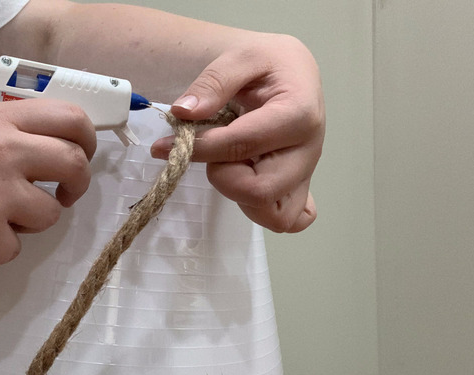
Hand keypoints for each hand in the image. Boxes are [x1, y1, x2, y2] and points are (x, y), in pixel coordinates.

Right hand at [0, 99, 95, 265]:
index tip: (81, 154)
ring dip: (32, 220)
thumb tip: (45, 144)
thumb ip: (4, 130)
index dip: (86, 139)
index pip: (70, 118)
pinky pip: (15, 247)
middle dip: (78, 184)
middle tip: (64, 193)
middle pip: (75, 165)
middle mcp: (4, 152)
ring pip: (50, 214)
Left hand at [151, 35, 324, 232]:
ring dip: (241, 197)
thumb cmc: (268, 63)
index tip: (166, 144)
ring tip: (229, 164)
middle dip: (222, 176)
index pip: (241, 145)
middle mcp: (308, 150)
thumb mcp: (240, 56)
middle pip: (261, 191)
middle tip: (211, 152)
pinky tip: (247, 181)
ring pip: (277, 215)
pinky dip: (265, 211)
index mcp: (298, 113)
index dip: (199, 148)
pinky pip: (291, 219)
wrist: (290, 70)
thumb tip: (184, 113)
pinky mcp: (300, 186)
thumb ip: (212, 82)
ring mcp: (306, 173)